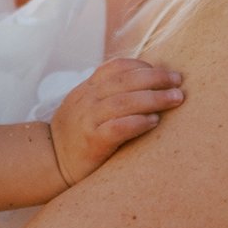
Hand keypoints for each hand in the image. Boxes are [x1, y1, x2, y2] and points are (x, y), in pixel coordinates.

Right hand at [47, 57, 184, 183]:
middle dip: (156, 78)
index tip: (164, 72)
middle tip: (179, 81)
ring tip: (176, 99)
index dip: (143, 66)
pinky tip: (154, 122)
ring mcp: (88, 119)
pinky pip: (117, 127)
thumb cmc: (76, 135)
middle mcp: (88, 99)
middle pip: (126, 80)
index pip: (117, 67)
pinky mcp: (92, 141)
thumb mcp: (86, 107)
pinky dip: (137, 122)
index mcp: (88, 88)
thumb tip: (143, 87)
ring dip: (154, 98)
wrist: (49, 161)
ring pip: (124, 101)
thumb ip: (107, 95)